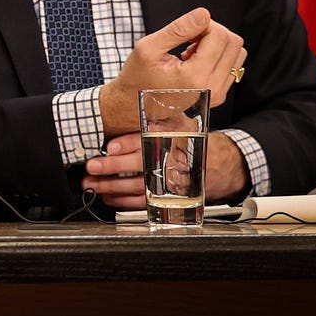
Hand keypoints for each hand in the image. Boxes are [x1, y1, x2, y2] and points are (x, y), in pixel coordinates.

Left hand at [84, 132, 250, 209]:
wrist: (223, 164)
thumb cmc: (194, 141)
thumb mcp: (182, 122)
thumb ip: (157, 119)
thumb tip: (126, 112)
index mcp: (177, 139)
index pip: (150, 140)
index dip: (129, 143)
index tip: (110, 146)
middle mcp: (176, 161)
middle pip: (142, 165)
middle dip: (114, 167)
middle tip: (92, 167)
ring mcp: (175, 182)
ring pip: (141, 187)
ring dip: (114, 188)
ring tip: (92, 185)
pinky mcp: (173, 198)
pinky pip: (147, 203)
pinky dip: (125, 202)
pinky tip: (108, 197)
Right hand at [99, 7, 246, 134]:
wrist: (133, 107)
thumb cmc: (137, 76)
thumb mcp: (149, 47)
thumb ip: (178, 29)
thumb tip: (204, 14)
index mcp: (195, 76)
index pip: (219, 35)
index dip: (203, 23)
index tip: (184, 30)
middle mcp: (212, 88)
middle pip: (234, 43)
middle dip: (213, 31)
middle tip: (189, 37)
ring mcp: (218, 94)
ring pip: (237, 53)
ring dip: (218, 44)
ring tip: (193, 49)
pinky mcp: (218, 95)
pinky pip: (232, 66)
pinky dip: (218, 56)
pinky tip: (195, 60)